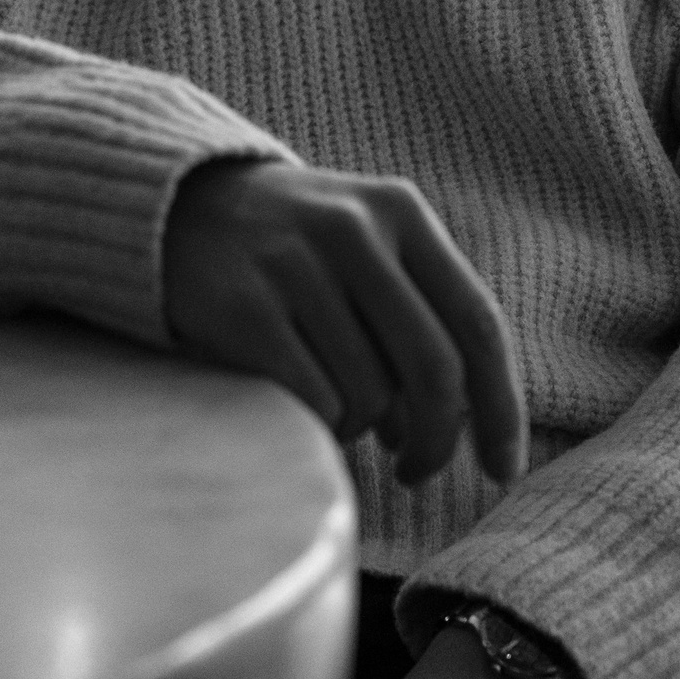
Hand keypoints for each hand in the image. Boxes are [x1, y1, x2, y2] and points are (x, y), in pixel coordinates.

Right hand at [162, 159, 526, 485]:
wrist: (175, 205)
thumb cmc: (294, 249)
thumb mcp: (365, 248)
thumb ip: (417, 317)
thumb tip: (460, 425)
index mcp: (399, 211)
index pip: (477, 323)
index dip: (501, 407)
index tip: (504, 470)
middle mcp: (352, 229)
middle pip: (433, 369)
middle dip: (437, 441)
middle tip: (417, 473)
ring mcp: (294, 264)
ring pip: (370, 395)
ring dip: (360, 427)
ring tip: (335, 410)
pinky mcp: (243, 307)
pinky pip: (313, 401)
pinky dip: (318, 424)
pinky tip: (302, 408)